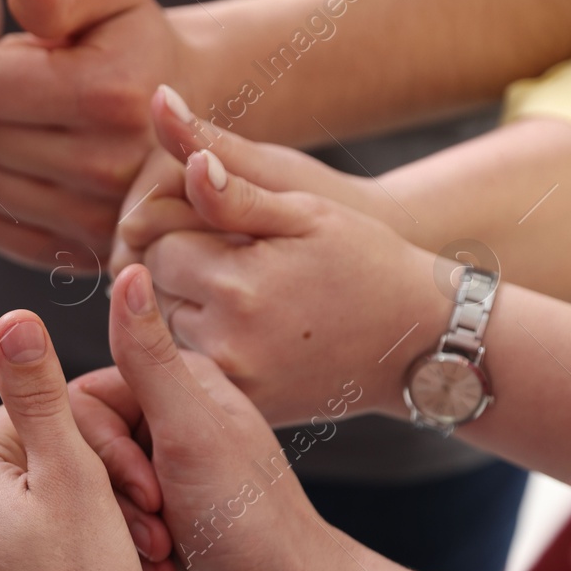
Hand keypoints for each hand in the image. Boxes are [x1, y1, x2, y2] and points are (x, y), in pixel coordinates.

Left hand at [0, 0, 183, 272]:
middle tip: (26, 103)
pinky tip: (32, 176)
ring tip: (32, 136)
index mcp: (107, 93)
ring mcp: (97, 219)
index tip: (20, 65)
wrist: (187, 112)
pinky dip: (0, 203)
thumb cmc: (134, 44)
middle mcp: (107, 165)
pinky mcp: (84, 254)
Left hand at [0, 308, 165, 570]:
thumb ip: (40, 392)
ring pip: (24, 525)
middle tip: (149, 536)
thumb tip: (14, 316)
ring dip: (84, 538)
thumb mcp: (73, 479)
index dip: (112, 453)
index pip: (43, 422)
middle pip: (31, 473)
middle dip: (100, 496)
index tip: (149, 495)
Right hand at [72, 267, 442, 570]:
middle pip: (80, 447)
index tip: (140, 488)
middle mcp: (166, 427)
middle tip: (153, 527)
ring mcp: (158, 479)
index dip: (97, 446)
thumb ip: (148, 356)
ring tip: (162, 554)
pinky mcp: (151, 526)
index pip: (84, 397)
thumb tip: (130, 268)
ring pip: (85, 492)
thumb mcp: (190, 432)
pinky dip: (122, 554)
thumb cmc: (249, 522)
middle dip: (108, 496)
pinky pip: (100, 529)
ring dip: (116, 530)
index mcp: (179, 389)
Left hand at [136, 143, 449, 426]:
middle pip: (153, 291)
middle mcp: (224, 341)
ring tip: (248, 299)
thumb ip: (233, 191)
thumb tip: (185, 161)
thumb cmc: (365, 264)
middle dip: (184, 271)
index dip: (187, 230)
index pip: (157, 244)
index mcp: (236, 285)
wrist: (417, 344)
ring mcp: (231, 383)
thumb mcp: (307, 214)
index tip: (230, 234)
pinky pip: (190, 369)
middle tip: (240, 266)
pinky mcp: (239, 409)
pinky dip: (204, 346)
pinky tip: (247, 332)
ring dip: (188, 308)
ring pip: (165, 330)